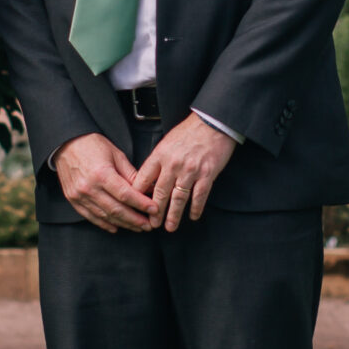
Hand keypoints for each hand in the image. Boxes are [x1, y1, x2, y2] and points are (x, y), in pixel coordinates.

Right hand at [54, 132, 156, 231]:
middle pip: (116, 210)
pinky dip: (105, 224)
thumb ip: (131, 174)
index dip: (141, 204)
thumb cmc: (93, 145)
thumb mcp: (116, 154)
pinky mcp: (73, 200)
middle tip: (149, 225)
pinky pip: (91, 216)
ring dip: (123, 224)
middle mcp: (89, 187)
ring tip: (137, 227)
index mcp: (101, 174)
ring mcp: (79, 196)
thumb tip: (148, 189)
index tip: (154, 210)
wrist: (65, 144)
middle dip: (135, 220)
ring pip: (105, 216)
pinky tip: (117, 227)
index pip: (126, 195)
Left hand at [133, 114, 238, 231]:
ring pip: (178, 198)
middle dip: (155, 212)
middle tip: (152, 224)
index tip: (136, 207)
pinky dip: (196, 208)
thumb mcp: (166, 142)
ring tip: (170, 227)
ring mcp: (190, 170)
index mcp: (160, 155)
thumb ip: (157, 161)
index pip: (143, 180)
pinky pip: (199, 196)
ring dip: (174, 215)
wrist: (212, 122)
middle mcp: (173, 164)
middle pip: (160, 193)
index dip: (138, 196)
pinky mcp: (207, 174)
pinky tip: (193, 216)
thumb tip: (148, 179)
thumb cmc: (189, 131)